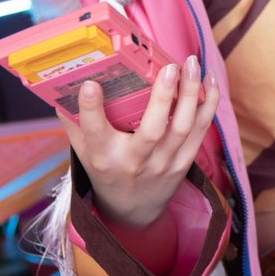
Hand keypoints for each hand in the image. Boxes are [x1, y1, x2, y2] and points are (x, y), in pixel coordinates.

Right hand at [57, 55, 219, 227]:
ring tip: (193, 63)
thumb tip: (64, 84)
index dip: (91, 109)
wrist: (132, 211)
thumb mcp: (84, 152)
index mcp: (104, 158)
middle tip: (169, 66)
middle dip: (163, 96)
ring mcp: (164, 163)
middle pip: (153, 130)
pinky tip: (210, 81)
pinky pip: (201, 130)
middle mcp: (135, 161)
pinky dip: (208, 104)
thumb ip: (75, 122)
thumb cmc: (106, 171)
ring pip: (183, 127)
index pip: (95, 133)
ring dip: (192, 93)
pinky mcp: (184, 162)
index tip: (90, 85)